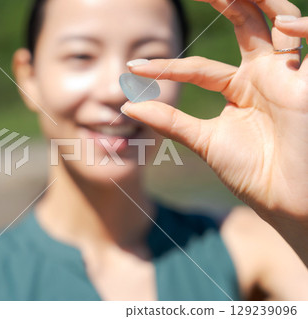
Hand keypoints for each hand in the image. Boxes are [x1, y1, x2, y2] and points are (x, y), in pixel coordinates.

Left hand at [122, 0, 307, 223]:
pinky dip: (304, 27)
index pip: (199, 67)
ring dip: (260, 1)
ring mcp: (290, 74)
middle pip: (246, 22)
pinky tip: (283, 24)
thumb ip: (171, 121)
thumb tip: (129, 104)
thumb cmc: (253, 173)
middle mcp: (266, 74)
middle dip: (224, 1)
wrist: (287, 201)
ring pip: (279, 19)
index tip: (132, 70)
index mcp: (242, 87)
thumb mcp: (205, 141)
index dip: (166, 67)